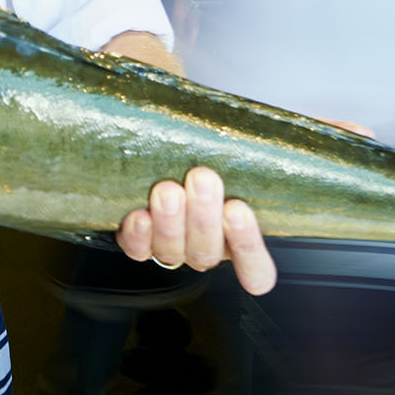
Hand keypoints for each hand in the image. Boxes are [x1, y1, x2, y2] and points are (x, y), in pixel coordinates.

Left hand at [116, 166, 275, 294]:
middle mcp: (205, 249)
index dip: (247, 244)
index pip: (255, 266)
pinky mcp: (140, 246)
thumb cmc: (199, 159)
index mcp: (236, 239)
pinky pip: (139, 250)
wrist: (157, 162)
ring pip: (174, 251)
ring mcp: (173, 250)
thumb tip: (254, 128)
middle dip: (203, 215)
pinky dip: (138, 235)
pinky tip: (139, 215)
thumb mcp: (225, 159)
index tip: (238, 209)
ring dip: (170, 221)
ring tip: (167, 190)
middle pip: (208, 251)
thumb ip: (236, 157)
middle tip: (201, 179)